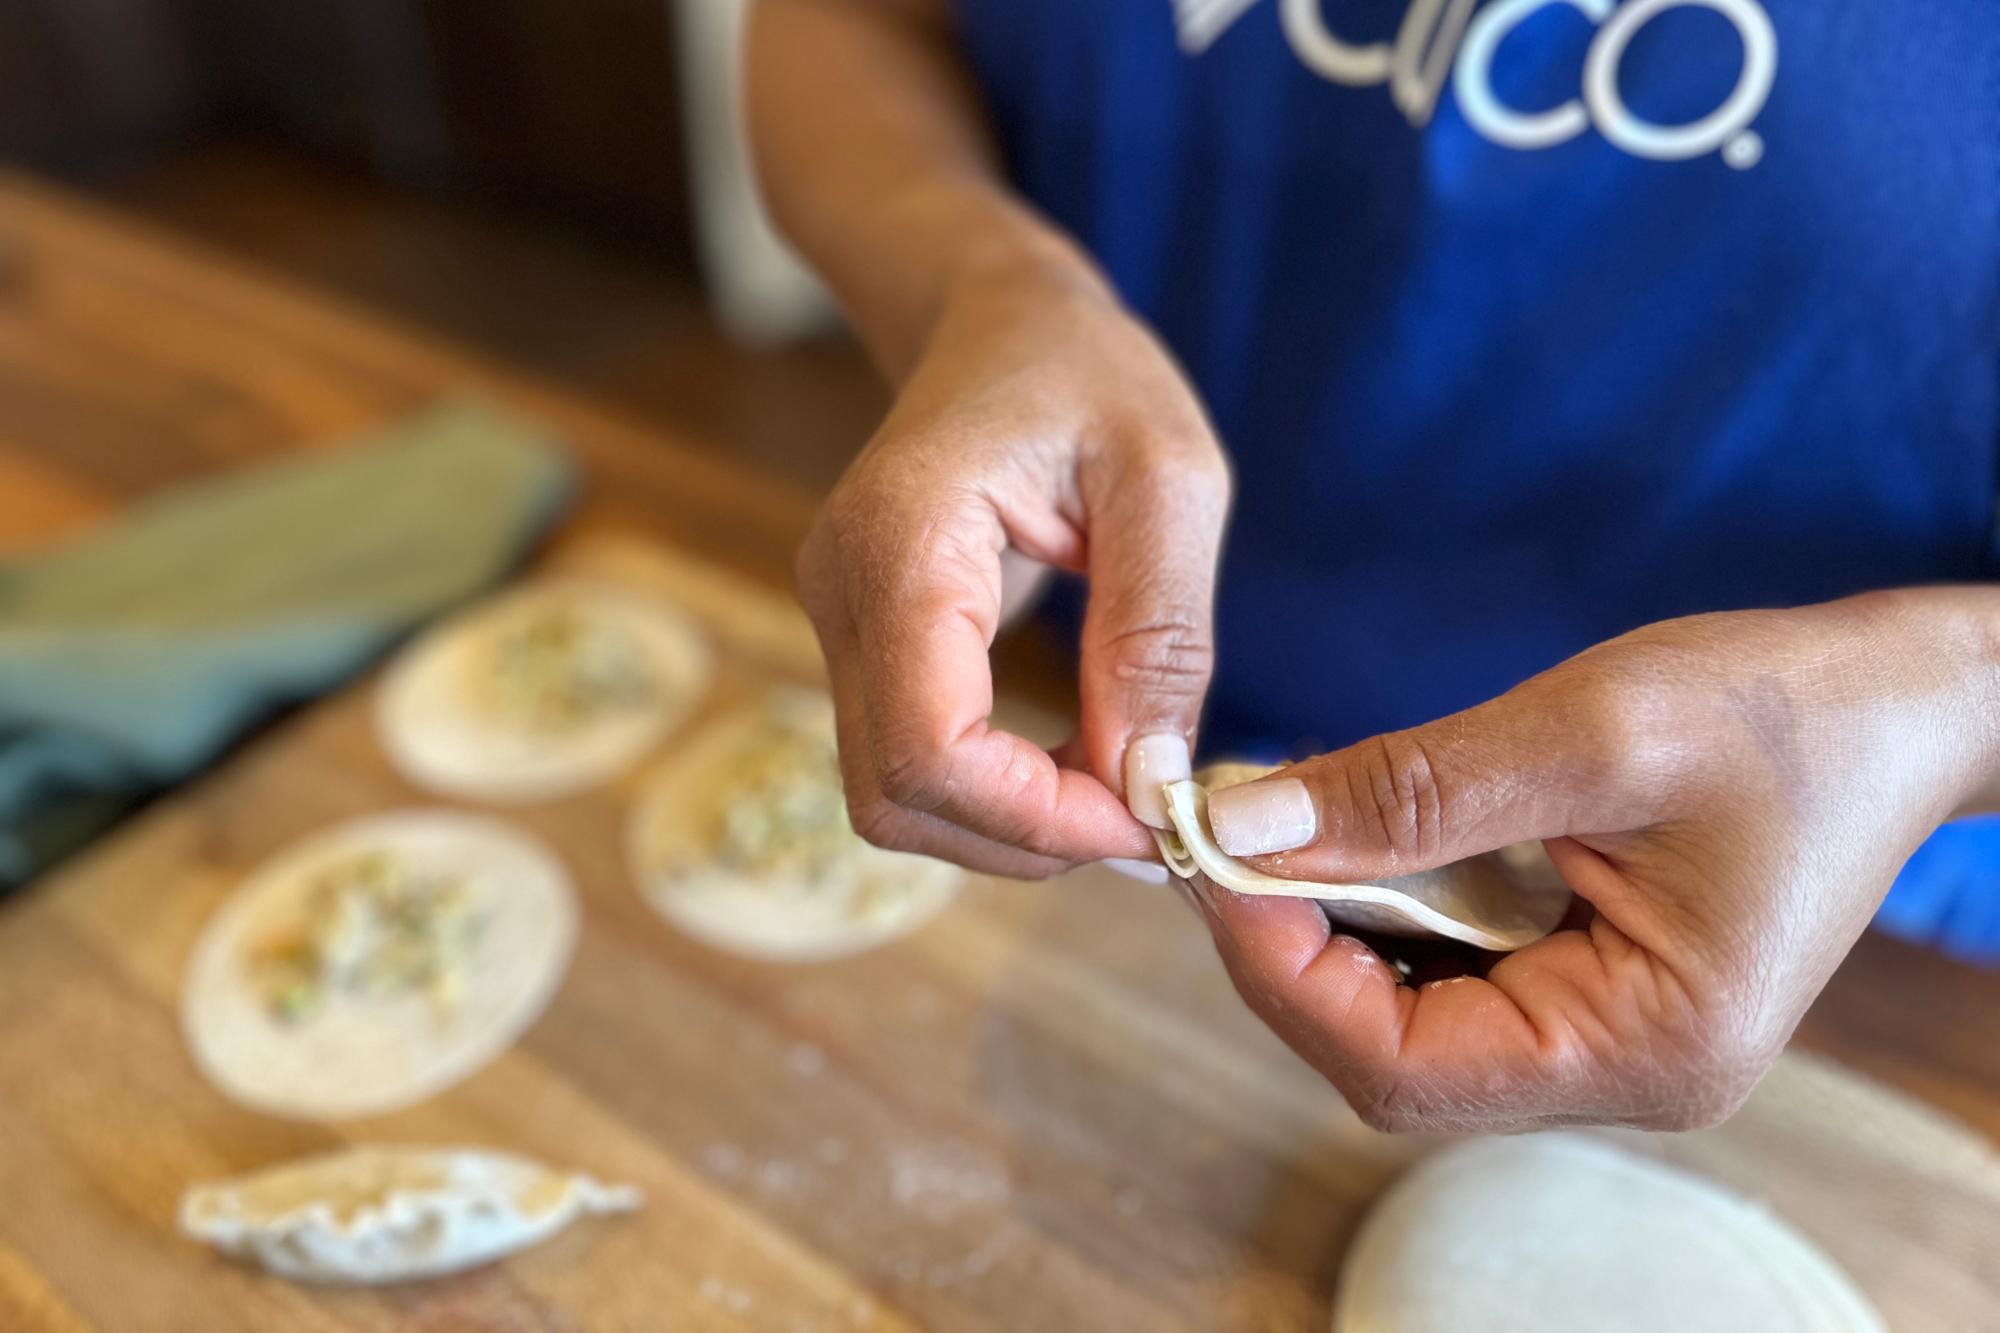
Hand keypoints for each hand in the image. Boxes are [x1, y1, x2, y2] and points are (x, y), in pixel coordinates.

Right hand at [798, 254, 1232, 875]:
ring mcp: (837, 624)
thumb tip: (1150, 783)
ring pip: (895, 798)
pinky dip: (995, 793)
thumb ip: (1158, 632)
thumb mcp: (1167, 479)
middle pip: (897, 797)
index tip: (1147, 818)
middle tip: (1144, 816)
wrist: (997, 320)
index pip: (930, 749)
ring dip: (1010, 826)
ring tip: (1119, 785)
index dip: (1037, 817)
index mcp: (902, 542)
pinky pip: (911, 761)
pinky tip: (1075, 762)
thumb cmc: (1087, 373)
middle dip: (1025, 838)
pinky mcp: (862, 646)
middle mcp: (841, 594)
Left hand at [1187, 590, 1999, 1131]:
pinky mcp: (1591, 985)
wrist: (1900, 701)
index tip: (1212, 862)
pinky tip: (1354, 833)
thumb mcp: (1588, 734)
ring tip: (1274, 824)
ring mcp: (1605, 1035)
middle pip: (1389, 1053)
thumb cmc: (1782, 714)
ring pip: (1406, 1014)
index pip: (1399, 1065)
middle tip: (1222, 836)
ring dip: (1327, 925)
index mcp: (1643, 1050)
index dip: (1280, 970)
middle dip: (1289, 946)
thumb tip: (1242, 830)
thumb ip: (1408, 792)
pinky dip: (1382, 907)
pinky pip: (1450, 971)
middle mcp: (1621, 1072)